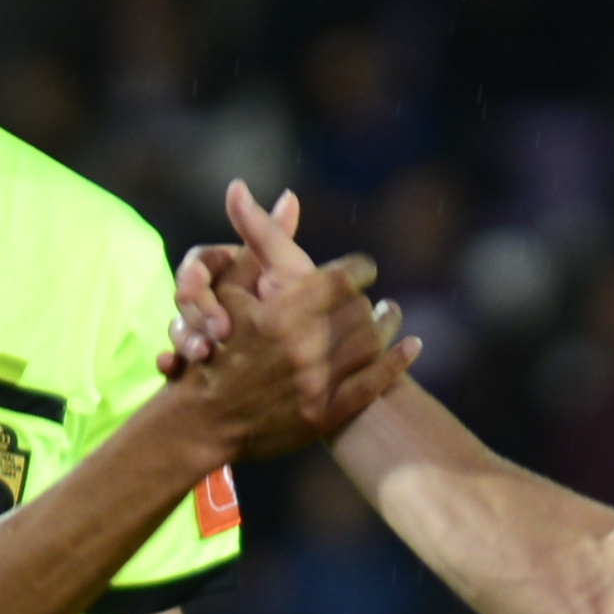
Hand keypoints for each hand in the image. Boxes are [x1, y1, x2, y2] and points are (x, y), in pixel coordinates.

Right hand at [181, 185, 413, 454]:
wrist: (202, 422)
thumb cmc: (212, 349)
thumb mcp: (228, 290)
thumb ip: (257, 242)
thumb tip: (274, 192)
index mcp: (284, 313)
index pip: (341, 278)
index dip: (358, 269)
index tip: (364, 267)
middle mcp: (304, 347)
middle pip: (360, 311)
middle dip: (370, 300)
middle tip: (379, 295)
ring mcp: (317, 384)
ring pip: (371, 345)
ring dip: (388, 325)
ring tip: (392, 314)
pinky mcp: (325, 415)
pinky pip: (374, 384)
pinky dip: (398, 362)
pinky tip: (411, 346)